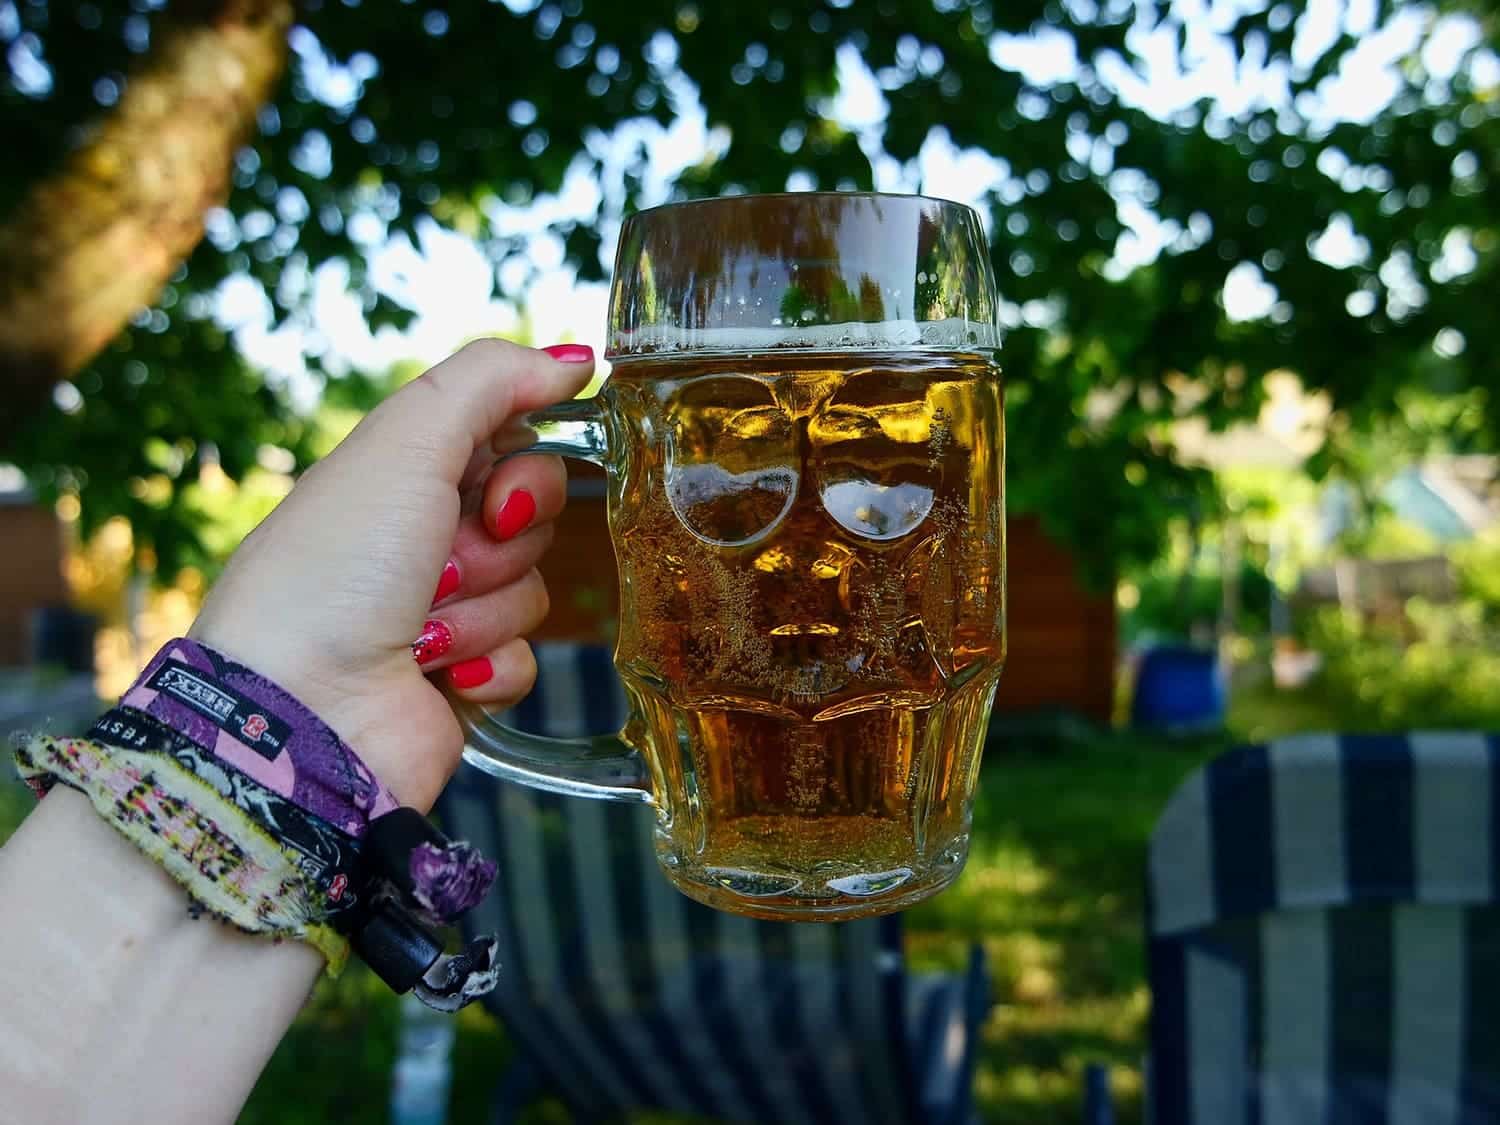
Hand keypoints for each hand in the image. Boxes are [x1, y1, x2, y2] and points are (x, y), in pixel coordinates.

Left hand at [189, 339, 595, 810]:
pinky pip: (525, 660)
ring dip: (483, 610)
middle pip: (533, 519)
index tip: (491, 497)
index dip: (523, 471)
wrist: (301, 709)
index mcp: (404, 475)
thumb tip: (574, 357)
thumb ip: (492, 380)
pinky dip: (488, 665)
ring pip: (531, 590)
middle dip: (500, 545)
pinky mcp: (461, 679)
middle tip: (444, 564)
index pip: (513, 446)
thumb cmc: (335, 568)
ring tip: (421, 631)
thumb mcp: (406, 441)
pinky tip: (438, 674)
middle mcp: (424, 538)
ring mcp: (445, 613)